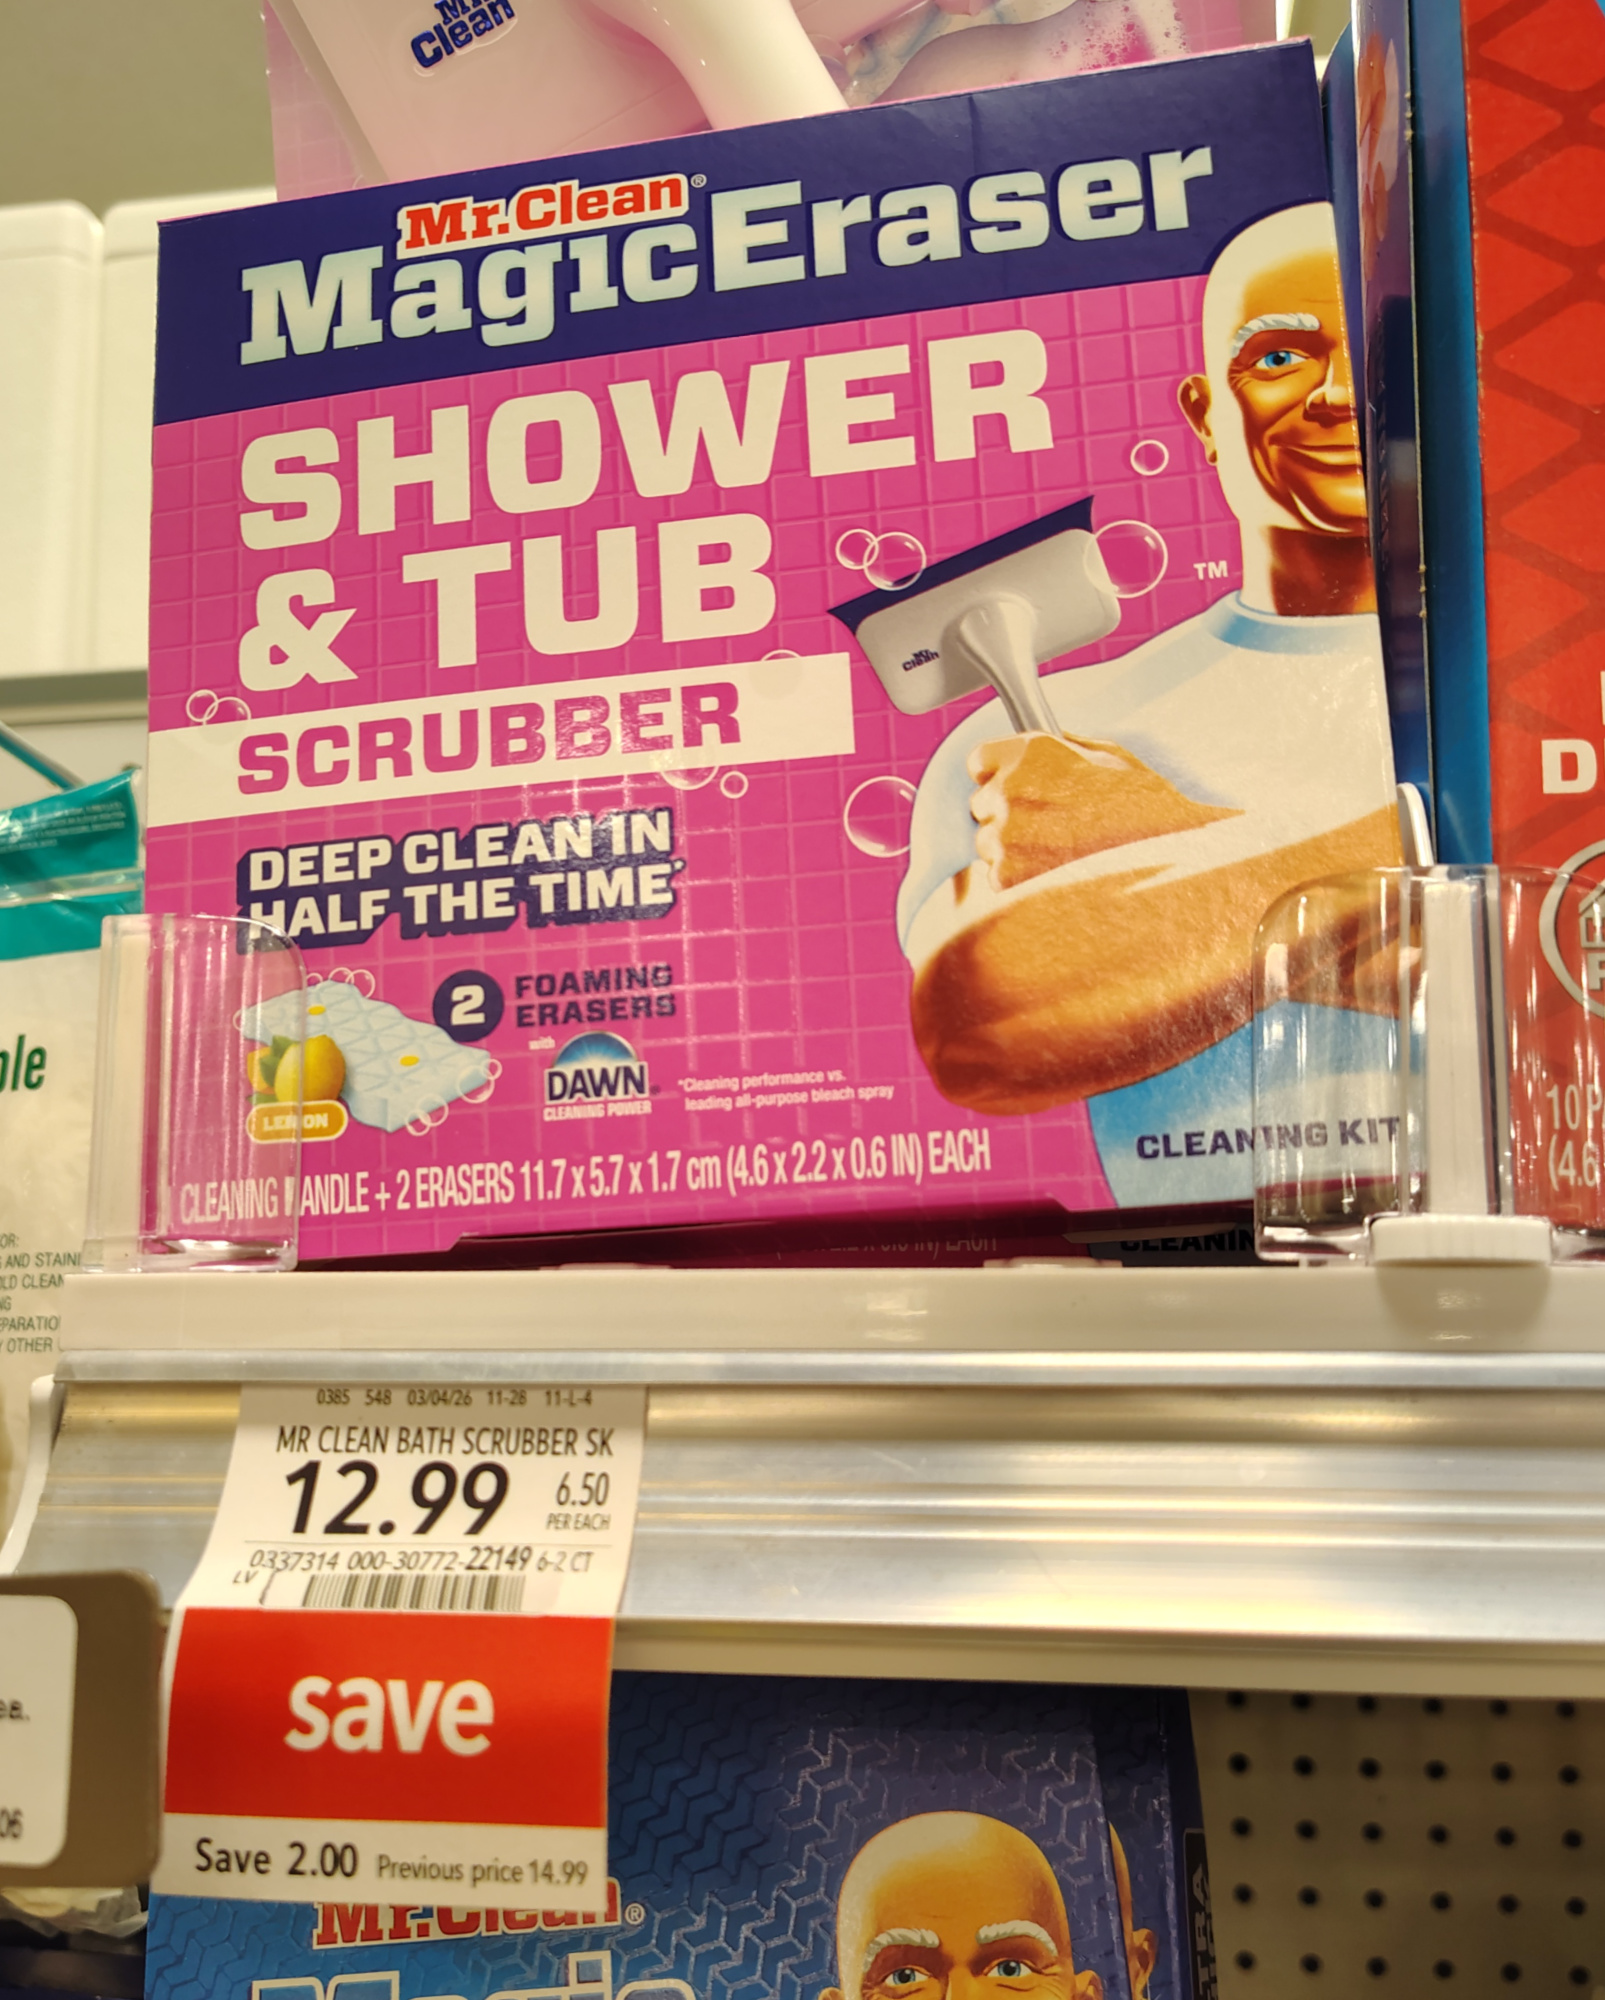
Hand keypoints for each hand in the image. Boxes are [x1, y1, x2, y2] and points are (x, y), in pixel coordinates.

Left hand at [967, 730, 1239, 890]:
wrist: (1165, 859)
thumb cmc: (1146, 807)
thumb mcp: (1110, 756)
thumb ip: (1067, 747)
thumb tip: (1052, 741)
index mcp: (1029, 752)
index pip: (979, 760)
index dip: (998, 774)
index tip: (1014, 786)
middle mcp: (1008, 789)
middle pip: (982, 805)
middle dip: (1007, 814)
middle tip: (1050, 826)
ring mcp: (1004, 835)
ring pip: (988, 843)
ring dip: (1012, 849)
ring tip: (1061, 854)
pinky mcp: (1006, 876)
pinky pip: (997, 877)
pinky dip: (1018, 880)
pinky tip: (1055, 875)